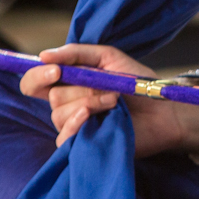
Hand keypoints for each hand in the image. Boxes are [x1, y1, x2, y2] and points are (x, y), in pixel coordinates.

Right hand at [23, 43, 198, 156]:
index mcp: (69, 84)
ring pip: (58, 115)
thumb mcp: (109, 58)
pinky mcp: (81, 145)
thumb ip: (76, 53)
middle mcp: (66, 105)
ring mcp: (73, 126)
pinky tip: (93, 119)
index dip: (38, 76)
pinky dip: (76, 125)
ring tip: (113, 102)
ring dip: (88, 104)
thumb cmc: (139, 84)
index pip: (34, 82)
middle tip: (107, 88)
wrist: (164, 111)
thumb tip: (43, 55)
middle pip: (51, 96)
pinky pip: (63, 137)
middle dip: (80, 89)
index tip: (55, 71)